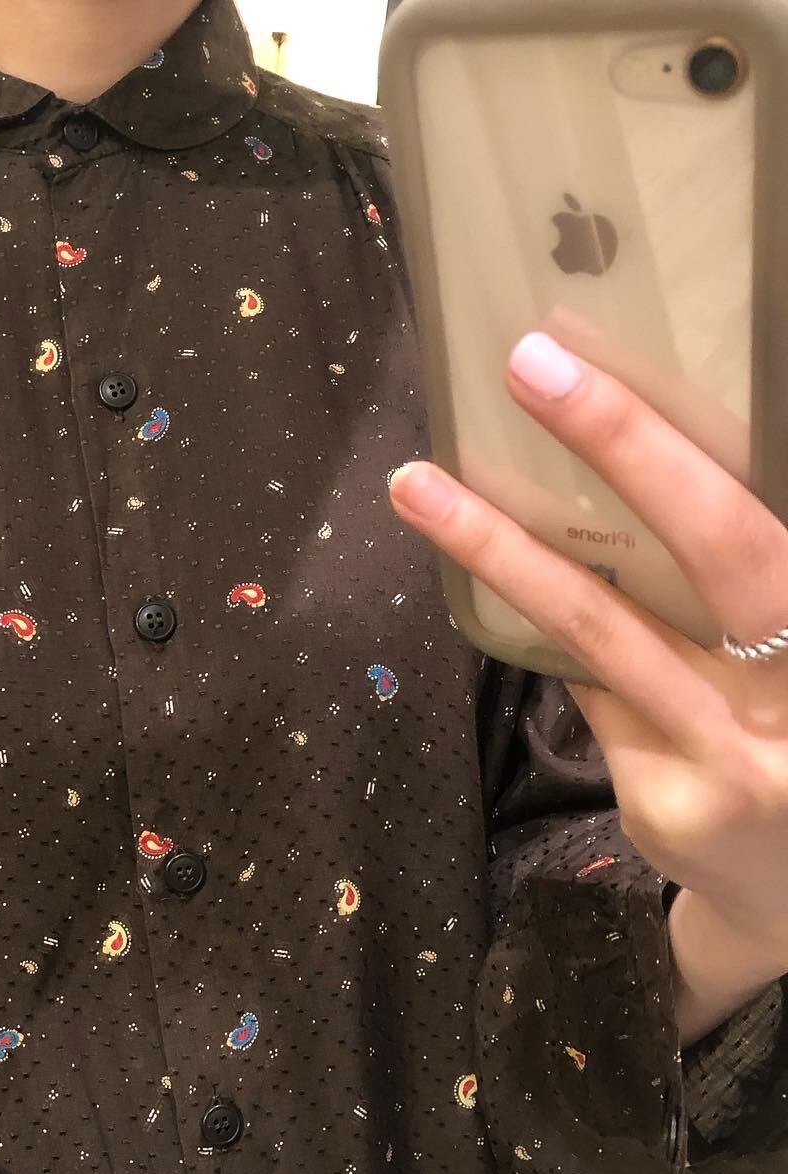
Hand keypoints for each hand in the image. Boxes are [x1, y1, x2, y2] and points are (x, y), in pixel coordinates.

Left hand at [388, 331, 787, 943]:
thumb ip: (754, 586)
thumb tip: (634, 478)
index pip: (754, 526)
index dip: (666, 446)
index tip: (586, 367)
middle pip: (716, 550)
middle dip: (623, 443)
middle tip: (529, 366)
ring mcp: (735, 761)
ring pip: (603, 634)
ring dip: (504, 552)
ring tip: (419, 488)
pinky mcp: (667, 806)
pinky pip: (595, 696)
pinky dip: (566, 650)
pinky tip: (546, 624)